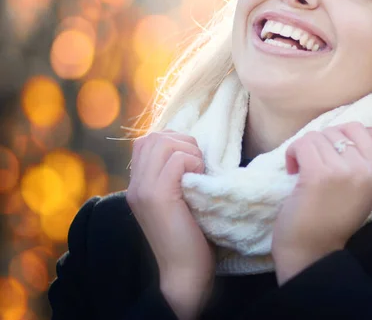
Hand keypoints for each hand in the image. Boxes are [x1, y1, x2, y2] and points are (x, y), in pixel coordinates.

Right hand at [126, 130, 215, 319]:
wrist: (185, 271)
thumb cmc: (191, 234)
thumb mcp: (178, 197)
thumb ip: (175, 174)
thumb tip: (191, 146)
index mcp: (138, 184)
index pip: (149, 140)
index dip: (175, 141)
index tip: (192, 162)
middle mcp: (135, 184)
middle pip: (156, 137)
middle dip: (184, 142)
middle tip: (198, 166)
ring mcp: (143, 189)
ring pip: (165, 143)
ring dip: (190, 152)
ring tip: (198, 174)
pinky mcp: (157, 196)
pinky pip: (177, 159)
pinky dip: (194, 163)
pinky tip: (198, 183)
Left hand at [272, 122, 371, 284]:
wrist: (313, 251)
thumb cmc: (333, 220)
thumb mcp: (362, 190)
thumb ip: (364, 160)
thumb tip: (361, 129)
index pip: (361, 129)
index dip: (339, 136)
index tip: (329, 156)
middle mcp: (364, 169)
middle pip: (336, 130)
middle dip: (320, 145)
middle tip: (312, 166)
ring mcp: (342, 171)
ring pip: (316, 136)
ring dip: (303, 150)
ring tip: (302, 171)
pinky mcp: (318, 174)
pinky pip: (302, 144)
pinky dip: (292, 153)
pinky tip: (292, 170)